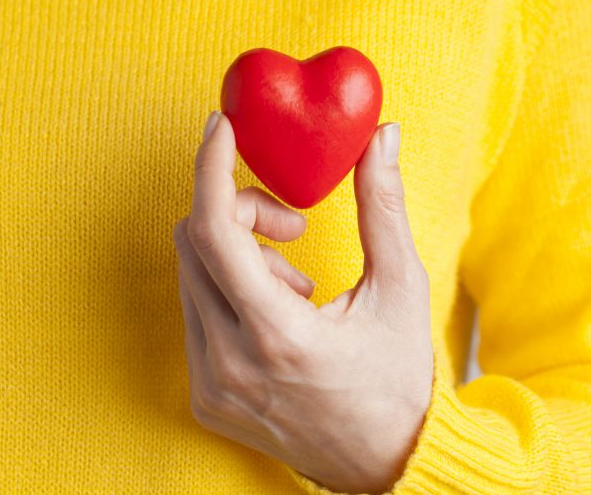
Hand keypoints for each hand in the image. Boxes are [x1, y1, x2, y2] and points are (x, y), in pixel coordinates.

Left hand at [171, 112, 433, 493]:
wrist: (387, 466)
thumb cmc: (399, 379)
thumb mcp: (401, 290)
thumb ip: (383, 207)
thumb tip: (383, 136)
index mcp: (279, 336)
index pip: (216, 231)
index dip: (212, 169)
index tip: (221, 128)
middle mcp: (230, 363)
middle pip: (195, 242)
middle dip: (238, 210)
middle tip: (292, 222)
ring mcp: (210, 384)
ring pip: (189, 275)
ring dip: (234, 254)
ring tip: (294, 283)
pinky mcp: (203, 397)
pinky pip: (192, 312)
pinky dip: (225, 292)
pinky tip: (274, 312)